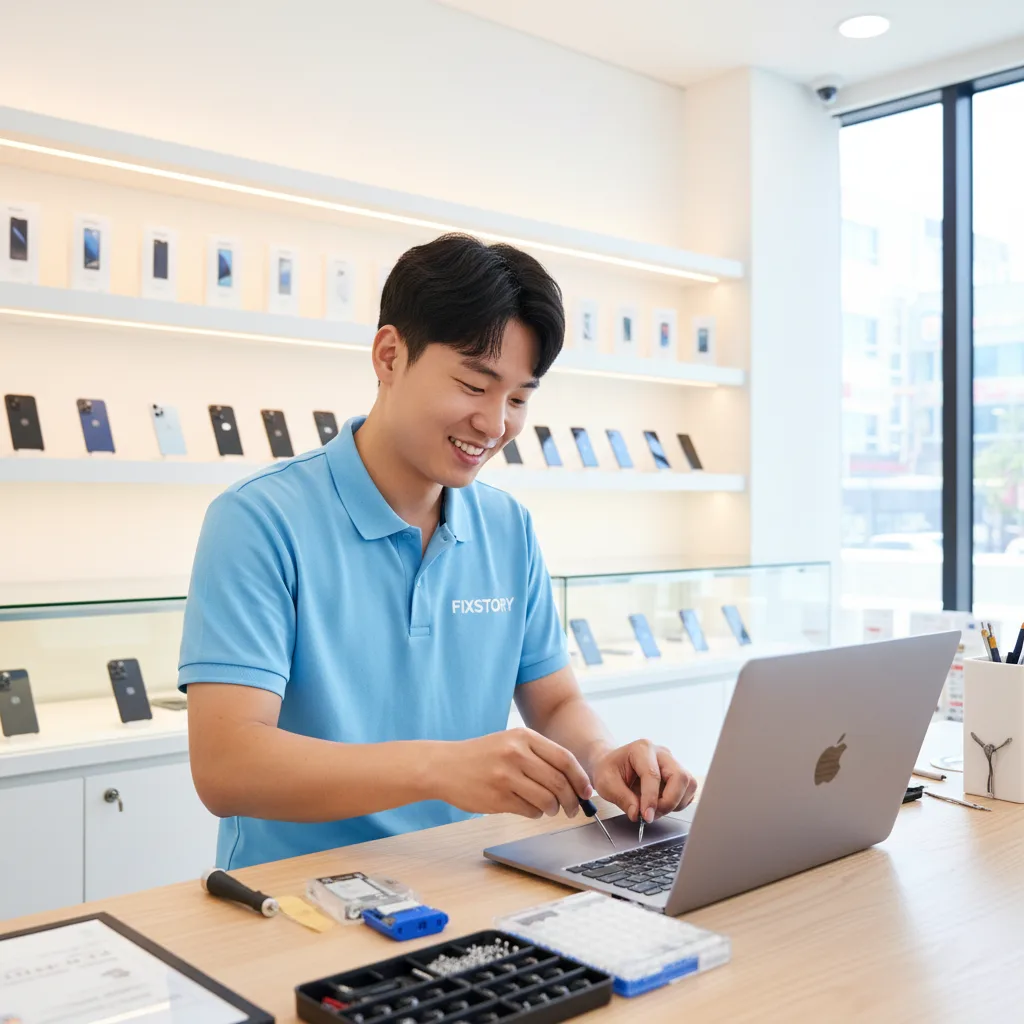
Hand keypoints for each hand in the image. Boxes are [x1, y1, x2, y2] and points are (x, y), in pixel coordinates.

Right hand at [434, 728, 593, 819]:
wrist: (443, 766)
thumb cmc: (481, 756)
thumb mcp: (510, 742)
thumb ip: (539, 755)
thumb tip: (573, 780)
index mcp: (523, 736)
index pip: (565, 759)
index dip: (580, 778)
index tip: (587, 791)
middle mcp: (516, 753)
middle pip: (559, 782)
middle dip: (572, 800)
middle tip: (574, 809)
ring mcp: (506, 776)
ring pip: (547, 799)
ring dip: (554, 809)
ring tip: (550, 809)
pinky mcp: (497, 797)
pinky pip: (530, 810)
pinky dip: (536, 813)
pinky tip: (530, 808)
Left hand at [591, 739, 696, 823]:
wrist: (613, 764)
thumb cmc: (609, 769)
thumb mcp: (606, 784)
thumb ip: (621, 798)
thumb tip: (637, 814)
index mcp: (641, 749)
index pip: (653, 775)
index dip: (651, 799)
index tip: (646, 816)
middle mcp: (661, 753)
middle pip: (680, 777)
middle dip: (669, 801)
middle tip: (652, 814)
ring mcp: (672, 762)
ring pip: (688, 784)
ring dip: (675, 803)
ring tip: (654, 809)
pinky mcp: (678, 774)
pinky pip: (688, 791)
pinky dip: (678, 803)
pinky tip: (661, 804)